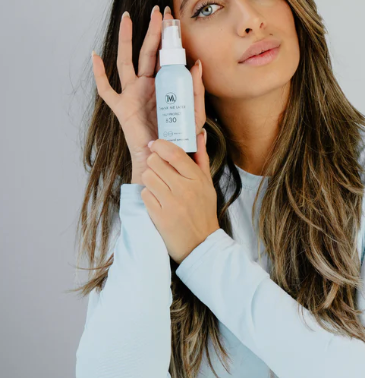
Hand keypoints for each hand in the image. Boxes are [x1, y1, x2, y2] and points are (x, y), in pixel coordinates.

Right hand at [91, 5, 206, 179]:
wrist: (163, 158)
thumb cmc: (179, 137)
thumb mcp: (195, 112)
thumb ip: (196, 89)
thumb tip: (195, 63)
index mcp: (164, 85)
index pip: (166, 55)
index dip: (168, 37)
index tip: (173, 17)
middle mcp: (146, 85)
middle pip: (147, 51)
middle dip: (153, 30)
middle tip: (158, 9)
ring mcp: (132, 94)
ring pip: (126, 61)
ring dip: (127, 39)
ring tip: (128, 18)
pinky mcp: (121, 107)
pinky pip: (106, 89)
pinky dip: (99, 74)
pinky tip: (95, 56)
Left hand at [140, 136, 219, 264]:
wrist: (201, 244)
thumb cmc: (204, 211)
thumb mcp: (207, 184)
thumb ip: (201, 157)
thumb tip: (199, 133)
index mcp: (197, 179)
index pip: (174, 153)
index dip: (160, 145)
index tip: (155, 144)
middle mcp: (184, 190)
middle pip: (155, 162)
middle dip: (154, 163)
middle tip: (158, 169)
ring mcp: (171, 204)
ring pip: (147, 176)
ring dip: (150, 179)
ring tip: (159, 186)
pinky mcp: (159, 216)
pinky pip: (145, 195)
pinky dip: (148, 196)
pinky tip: (158, 200)